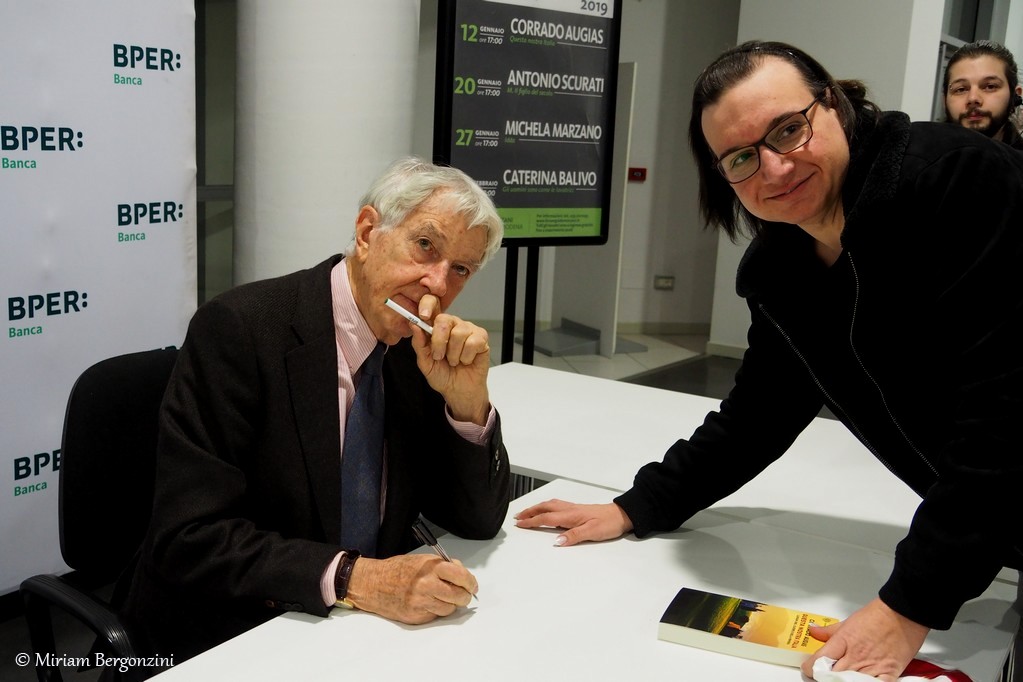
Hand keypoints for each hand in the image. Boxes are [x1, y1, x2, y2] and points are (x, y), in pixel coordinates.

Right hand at [345, 554, 477, 624]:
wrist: (374, 584)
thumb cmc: (399, 570)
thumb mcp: (423, 560)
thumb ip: (444, 566)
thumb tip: (463, 576)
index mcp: (430, 567)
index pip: (460, 576)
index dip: (470, 582)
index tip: (472, 585)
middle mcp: (426, 585)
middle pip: (458, 596)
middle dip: (464, 596)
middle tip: (463, 595)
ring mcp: (421, 602)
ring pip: (449, 608)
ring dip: (450, 604)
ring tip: (441, 597)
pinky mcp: (416, 616)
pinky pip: (436, 615)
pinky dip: (436, 610)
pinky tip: (428, 603)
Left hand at [410, 294, 490, 424]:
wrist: (458, 391)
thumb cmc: (442, 375)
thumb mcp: (425, 362)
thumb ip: (419, 344)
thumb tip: (414, 325)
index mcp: (436, 326)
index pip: (432, 304)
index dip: (427, 305)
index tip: (423, 315)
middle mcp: (453, 324)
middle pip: (444, 320)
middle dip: (439, 342)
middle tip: (439, 356)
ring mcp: (468, 330)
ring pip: (459, 333)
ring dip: (454, 354)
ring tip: (454, 361)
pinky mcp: (481, 338)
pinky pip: (473, 342)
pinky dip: (467, 357)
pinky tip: (466, 360)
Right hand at [514, 499, 632, 545]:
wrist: (622, 515)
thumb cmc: (609, 523)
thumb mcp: (592, 532)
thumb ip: (573, 536)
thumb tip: (556, 541)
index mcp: (571, 515)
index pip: (546, 518)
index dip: (532, 521)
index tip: (520, 524)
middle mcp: (570, 509)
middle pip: (545, 508)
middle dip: (530, 512)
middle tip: (518, 517)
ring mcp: (574, 508)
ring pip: (550, 505)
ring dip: (537, 508)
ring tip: (527, 512)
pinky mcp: (578, 509)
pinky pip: (556, 506)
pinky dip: (546, 507)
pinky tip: (547, 511)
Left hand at [801, 598, 928, 681]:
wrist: (903, 615)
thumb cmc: (878, 616)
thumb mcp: (847, 622)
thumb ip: (829, 631)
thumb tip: (813, 630)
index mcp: (843, 642)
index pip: (818, 661)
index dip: (810, 667)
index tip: (810, 668)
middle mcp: (856, 656)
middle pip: (832, 675)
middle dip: (825, 677)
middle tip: (825, 674)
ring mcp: (872, 667)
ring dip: (843, 681)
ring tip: (841, 678)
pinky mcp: (888, 674)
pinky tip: (860, 681)